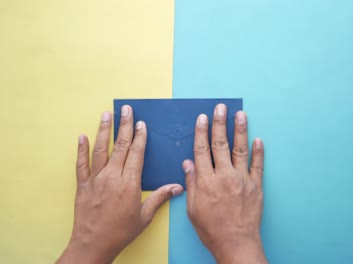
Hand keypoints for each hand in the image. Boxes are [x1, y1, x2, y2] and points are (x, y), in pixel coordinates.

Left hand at [58, 105, 182, 263]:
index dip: (139, 137)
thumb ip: (160, 198)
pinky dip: (81, 149)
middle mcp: (112, 177)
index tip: (141, 124)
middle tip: (126, 110)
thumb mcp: (144, 216)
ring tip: (106, 114)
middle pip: (120, 146)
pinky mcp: (83, 185)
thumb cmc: (121, 232)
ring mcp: (95, 180)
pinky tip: (81, 136)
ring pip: (100, 149)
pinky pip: (81, 164)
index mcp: (130, 183)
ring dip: (103, 130)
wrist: (93, 244)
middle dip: (124, 126)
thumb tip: (178, 187)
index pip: (136, 153)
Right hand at [182, 104, 266, 263]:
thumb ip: (192, 184)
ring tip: (240, 114)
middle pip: (220, 144)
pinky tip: (258, 139)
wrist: (236, 243)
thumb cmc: (211, 229)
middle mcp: (224, 176)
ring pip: (240, 149)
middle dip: (219, 124)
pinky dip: (259, 152)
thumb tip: (188, 163)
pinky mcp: (256, 186)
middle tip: (220, 108)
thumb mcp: (193, 209)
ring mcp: (242, 180)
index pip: (202, 150)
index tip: (202, 118)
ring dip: (240, 130)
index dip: (201, 132)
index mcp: (206, 181)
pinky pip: (258, 165)